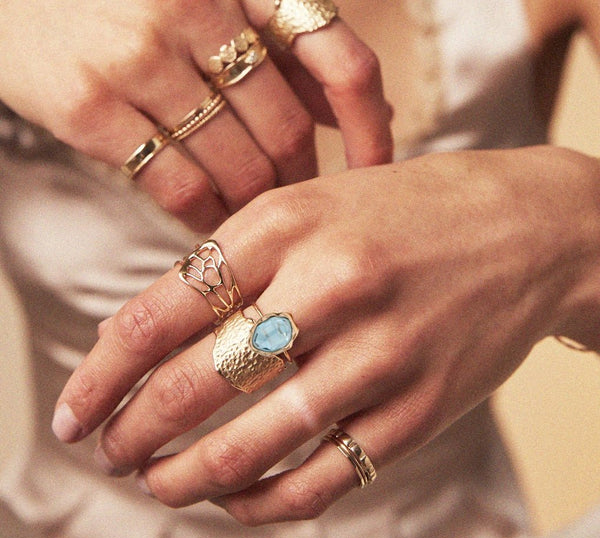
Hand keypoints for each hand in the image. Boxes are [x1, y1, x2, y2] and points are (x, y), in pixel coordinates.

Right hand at [0, 0, 391, 229]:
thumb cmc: (130, 2)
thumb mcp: (219, 6)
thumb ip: (291, 56)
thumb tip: (372, 113)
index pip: (341, 61)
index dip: (369, 130)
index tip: (375, 177)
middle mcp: (195, 8)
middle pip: (289, 133)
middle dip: (300, 183)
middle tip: (295, 204)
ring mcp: (139, 57)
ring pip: (239, 169)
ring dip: (255, 207)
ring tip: (252, 219)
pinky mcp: (90, 106)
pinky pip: (181, 188)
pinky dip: (206, 219)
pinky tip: (209, 223)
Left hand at [53, 146, 599, 523]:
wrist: (529, 230)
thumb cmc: (408, 214)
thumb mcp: (313, 206)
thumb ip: (234, 264)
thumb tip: (148, 336)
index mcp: (289, 223)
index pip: (161, 312)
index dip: (101, 372)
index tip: (75, 409)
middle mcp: (330, 286)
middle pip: (195, 383)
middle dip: (133, 430)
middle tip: (106, 450)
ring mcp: (380, 354)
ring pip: (253, 444)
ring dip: (185, 477)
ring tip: (156, 483)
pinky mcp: (419, 410)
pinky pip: (321, 478)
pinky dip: (262, 500)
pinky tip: (235, 497)